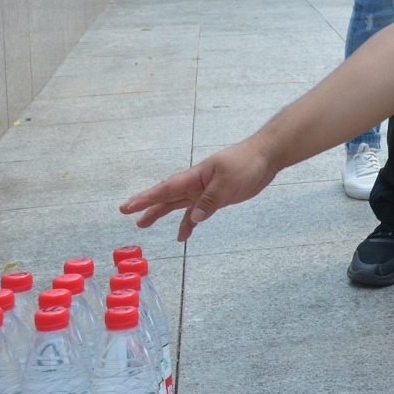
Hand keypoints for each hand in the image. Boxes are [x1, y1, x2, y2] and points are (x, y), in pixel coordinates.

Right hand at [119, 138, 279, 241]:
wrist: (266, 157)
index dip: (146, 197)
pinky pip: (196, 213)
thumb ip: (212, 199)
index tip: (128, 206)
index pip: (166, 188)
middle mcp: (195, 183)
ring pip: (177, 204)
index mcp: (195, 175)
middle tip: (127, 212)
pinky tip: (182, 236)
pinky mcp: (215, 198)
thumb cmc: (247, 162)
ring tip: (142, 224)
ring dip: (160, 214)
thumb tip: (195, 217)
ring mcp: (204, 191)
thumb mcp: (229, 181)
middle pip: (166, 196)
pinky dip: (189, 223)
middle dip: (146, 204)